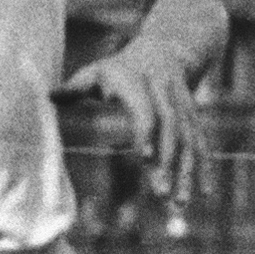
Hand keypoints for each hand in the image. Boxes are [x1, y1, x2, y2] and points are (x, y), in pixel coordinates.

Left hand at [62, 35, 204, 199]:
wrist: (165, 48)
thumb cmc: (119, 68)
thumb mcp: (96, 72)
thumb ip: (76, 87)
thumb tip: (49, 97)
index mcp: (140, 84)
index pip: (146, 112)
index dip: (146, 135)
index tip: (144, 159)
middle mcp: (166, 95)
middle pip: (172, 130)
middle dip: (169, 162)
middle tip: (160, 193)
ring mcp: (184, 106)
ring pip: (190, 140)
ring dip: (187, 172)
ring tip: (179, 204)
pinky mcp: (194, 118)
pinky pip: (202, 143)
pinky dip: (204, 168)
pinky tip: (205, 193)